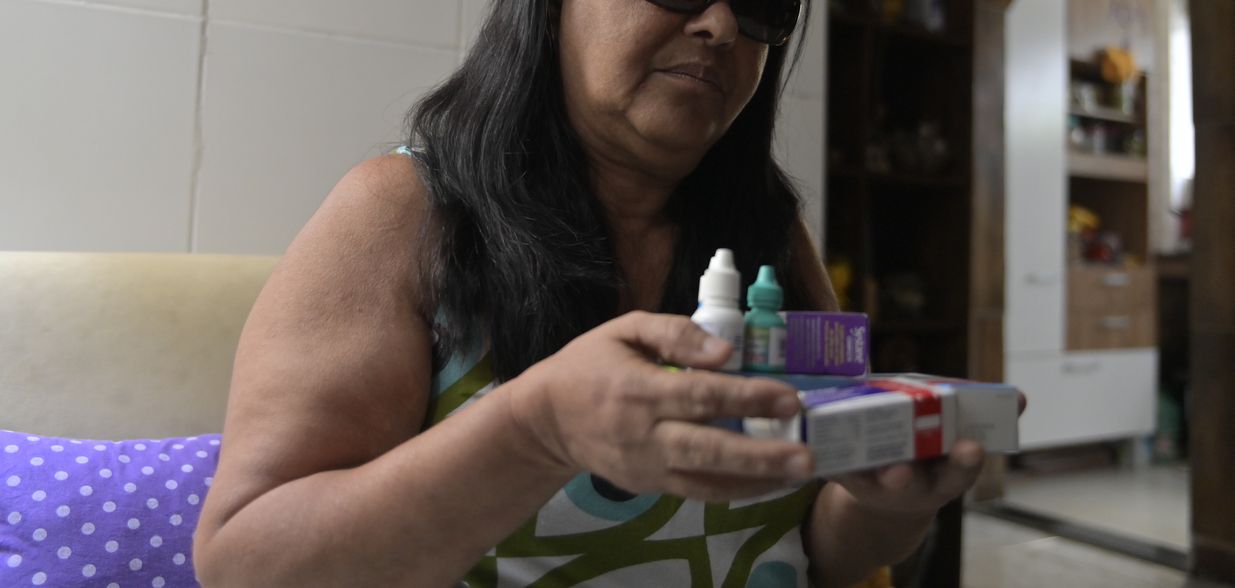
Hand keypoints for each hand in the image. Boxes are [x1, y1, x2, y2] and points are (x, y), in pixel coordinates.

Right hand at [508, 311, 814, 501]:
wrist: (547, 420)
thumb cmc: (590, 365)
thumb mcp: (625, 330)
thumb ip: (675, 333)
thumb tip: (726, 350)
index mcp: (638, 389)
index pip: (701, 395)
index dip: (747, 398)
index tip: (789, 399)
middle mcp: (643, 434)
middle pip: (708, 448)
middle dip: (761, 455)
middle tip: (806, 456)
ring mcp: (646, 467)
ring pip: (707, 481)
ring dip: (757, 481)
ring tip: (799, 477)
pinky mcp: (650, 487)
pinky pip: (698, 493)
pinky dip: (737, 491)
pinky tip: (770, 482)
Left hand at [833, 392, 1027, 517]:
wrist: (889, 492)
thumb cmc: (930, 454)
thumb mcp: (956, 441)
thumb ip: (984, 418)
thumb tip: (1021, 397)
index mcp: (944, 477)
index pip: (958, 472)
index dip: (964, 461)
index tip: (971, 447)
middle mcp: (912, 487)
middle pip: (911, 484)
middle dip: (907, 475)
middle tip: (901, 468)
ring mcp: (876, 486)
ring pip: (870, 480)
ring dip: (861, 468)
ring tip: (864, 460)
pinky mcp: (846, 479)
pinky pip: (836, 468)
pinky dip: (830, 458)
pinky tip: (821, 444)